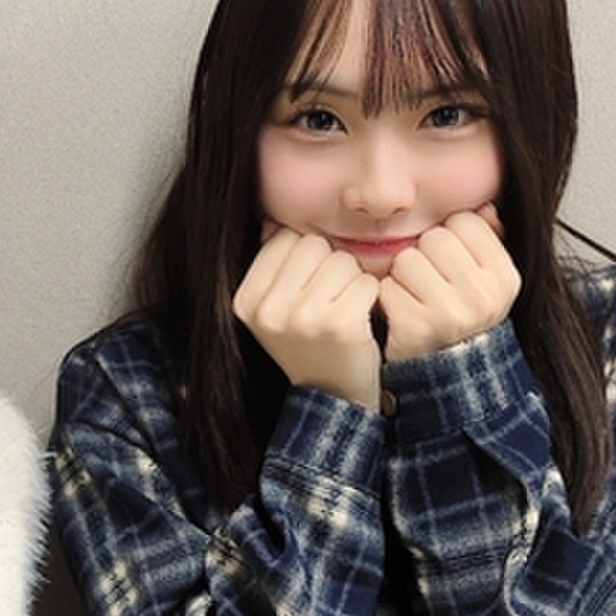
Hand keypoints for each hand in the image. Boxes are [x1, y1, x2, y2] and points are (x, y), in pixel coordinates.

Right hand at [233, 225, 380, 407]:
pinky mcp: (338, 325)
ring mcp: (302, 319)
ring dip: (352, 281)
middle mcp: (268, 310)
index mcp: (245, 301)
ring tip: (342, 310)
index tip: (307, 288)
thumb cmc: (309, 342)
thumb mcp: (276, 307)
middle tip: (328, 300)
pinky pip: (365, 282)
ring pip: (342, 260)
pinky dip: (370, 297)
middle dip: (329, 265)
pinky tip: (359, 320)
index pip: (284, 239)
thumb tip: (272, 221)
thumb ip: (273, 265)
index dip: (306, 257)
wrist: (334, 394)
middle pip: (313, 244)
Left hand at [378, 205, 517, 362]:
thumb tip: (484, 207)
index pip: (464, 222)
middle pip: (434, 238)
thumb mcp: (487, 282)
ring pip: (407, 259)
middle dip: (424, 255)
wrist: (447, 373)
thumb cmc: (462, 318)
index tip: (449, 263)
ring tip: (414, 297)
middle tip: (428, 283)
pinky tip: (401, 313)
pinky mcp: (415, 327)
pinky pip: (387, 287)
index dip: (449, 238)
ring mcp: (450, 312)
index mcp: (505, 277)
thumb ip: (488, 241)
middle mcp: (483, 295)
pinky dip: (387, 298)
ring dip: (402, 276)